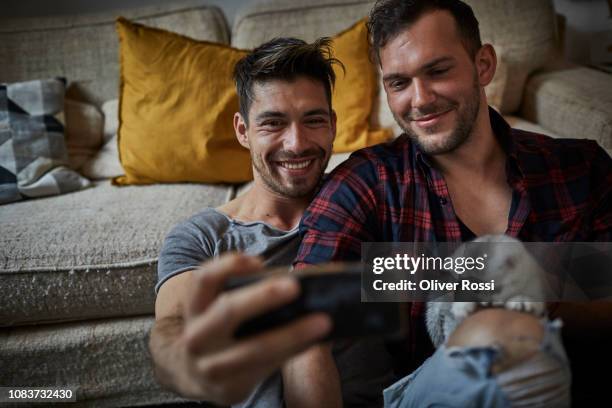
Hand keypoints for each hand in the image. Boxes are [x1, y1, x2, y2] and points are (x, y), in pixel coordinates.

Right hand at [174, 253, 331, 403]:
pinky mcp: (228, 389)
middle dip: (263, 296)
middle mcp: (196, 337)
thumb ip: (237, 289)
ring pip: (255, 348)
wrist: (189, 373)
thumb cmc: (215, 327)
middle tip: (296, 286)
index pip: (204, 279)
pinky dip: (292, 352)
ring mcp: (209, 367)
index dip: (230, 266)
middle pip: (228, 311)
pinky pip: (266, 369)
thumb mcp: (213, 304)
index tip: (259, 262)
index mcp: (194, 307)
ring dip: (292, 334)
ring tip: (322, 321)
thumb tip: (287, 280)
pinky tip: (311, 341)